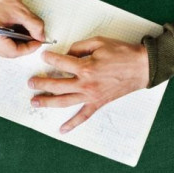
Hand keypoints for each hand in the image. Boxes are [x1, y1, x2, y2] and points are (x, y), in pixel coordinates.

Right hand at [0, 0, 45, 57]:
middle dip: (22, 47)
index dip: (28, 48)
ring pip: (1, 49)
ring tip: (23, 32)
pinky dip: (6, 39)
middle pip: (6, 53)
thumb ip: (34, 26)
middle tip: (34, 37)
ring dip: (14, 43)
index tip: (38, 42)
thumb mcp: (20, 11)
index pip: (13, 52)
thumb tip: (41, 36)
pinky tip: (13, 30)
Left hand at [32, 37, 148, 132]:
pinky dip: (72, 124)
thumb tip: (67, 53)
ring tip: (34, 101)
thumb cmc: (123, 53)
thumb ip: (80, 46)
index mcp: (86, 67)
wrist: (143, 66)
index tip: (43, 57)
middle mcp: (85, 84)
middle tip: (31, 83)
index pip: (61, 63)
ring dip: (47, 102)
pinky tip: (62, 130)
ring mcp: (91, 95)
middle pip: (56, 85)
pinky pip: (83, 116)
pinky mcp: (98, 103)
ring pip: (64, 101)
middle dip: (41, 83)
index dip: (50, 59)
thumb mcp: (100, 42)